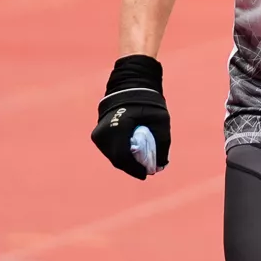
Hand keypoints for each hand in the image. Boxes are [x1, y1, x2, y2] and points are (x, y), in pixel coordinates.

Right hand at [90, 55, 170, 178]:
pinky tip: (132, 155)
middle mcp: (104, 132)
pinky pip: (110, 150)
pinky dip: (121, 154)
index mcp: (118, 127)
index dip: (134, 169)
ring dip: (126, 162)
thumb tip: (161, 165)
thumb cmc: (146, 102)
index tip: (146, 174)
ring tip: (140, 163)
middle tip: (145, 171)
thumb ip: (162, 142)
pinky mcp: (98, 135)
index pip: (122, 157)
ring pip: (112, 156)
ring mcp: (98, 134)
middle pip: (117, 159)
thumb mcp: (160, 119)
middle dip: (131, 167)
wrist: (128, 87)